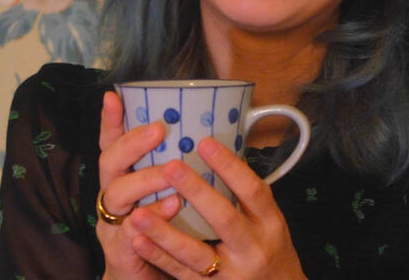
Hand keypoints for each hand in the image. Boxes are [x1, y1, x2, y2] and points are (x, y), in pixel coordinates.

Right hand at [97, 90, 180, 279]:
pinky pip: (131, 234)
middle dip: (132, 143)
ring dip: (144, 180)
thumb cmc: (162, 226)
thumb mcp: (165, 189)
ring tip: (170, 171)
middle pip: (110, 162)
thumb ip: (174, 162)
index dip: (111, 119)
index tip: (114, 95)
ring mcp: (112, 224)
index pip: (112, 141)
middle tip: (157, 130)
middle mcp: (112, 195)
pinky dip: (152, 218)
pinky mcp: (120, 252)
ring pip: (117, 195)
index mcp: (122, 175)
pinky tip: (173, 207)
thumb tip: (203, 127)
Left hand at [127, 137, 306, 279]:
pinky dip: (158, 256)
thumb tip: (214, 149)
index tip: (204, 142)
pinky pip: (180, 273)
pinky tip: (138, 240)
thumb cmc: (267, 245)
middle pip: (224, 218)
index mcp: (270, 222)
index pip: (252, 190)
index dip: (229, 166)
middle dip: (196, 191)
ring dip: (165, 232)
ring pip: (195, 253)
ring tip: (139, 212)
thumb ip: (245, 192)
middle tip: (171, 167)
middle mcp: (252, 248)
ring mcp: (231, 274)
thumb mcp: (268, 218)